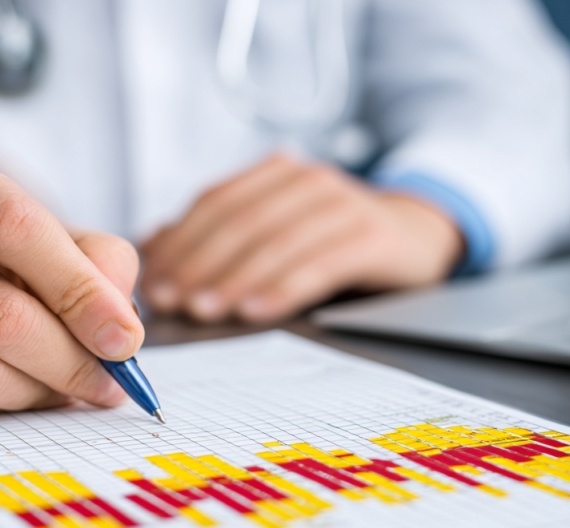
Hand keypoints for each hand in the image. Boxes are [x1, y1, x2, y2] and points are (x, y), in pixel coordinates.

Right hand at [0, 131, 143, 414]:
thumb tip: (119, 324)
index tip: (125, 337)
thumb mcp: (21, 215)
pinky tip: (11, 385)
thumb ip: (88, 254)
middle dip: (71, 359)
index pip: (14, 226)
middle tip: (110, 381)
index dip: (80, 290)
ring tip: (66, 384)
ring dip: (39, 390)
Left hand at [140, 154, 463, 322]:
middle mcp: (307, 180)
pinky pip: (319, 265)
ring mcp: (343, 204)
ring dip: (234, 279)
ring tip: (204, 311)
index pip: (215, 203)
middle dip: (199, 264)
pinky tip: (256, 311)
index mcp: (275, 174)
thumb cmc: (334, 240)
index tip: (151, 282)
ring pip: (275, 242)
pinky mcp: (371, 237)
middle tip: (171, 301)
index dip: (180, 242)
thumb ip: (222, 232)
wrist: (417, 236)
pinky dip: (283, 288)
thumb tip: (155, 243)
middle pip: (240, 222)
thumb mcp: (278, 229)